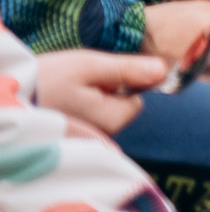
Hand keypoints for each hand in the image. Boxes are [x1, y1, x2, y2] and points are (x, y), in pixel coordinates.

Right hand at [33, 49, 164, 133]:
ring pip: (97, 120)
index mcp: (112, 120)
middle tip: (72, 85)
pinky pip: (79, 128)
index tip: (95, 77)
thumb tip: (163, 70)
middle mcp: (100, 140)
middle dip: (102, 96)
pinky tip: (51, 107)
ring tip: (58, 95)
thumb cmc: (44, 81)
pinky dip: (70, 116)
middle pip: (116, 112)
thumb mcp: (88, 66)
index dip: (120, 83)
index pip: (135, 101)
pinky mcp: (62, 145)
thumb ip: (127, 70)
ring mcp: (81, 146)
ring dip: (85, 105)